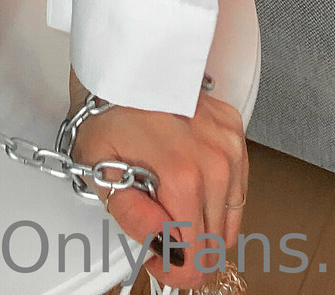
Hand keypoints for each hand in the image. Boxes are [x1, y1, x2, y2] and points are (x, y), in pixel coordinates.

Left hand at [66, 67, 247, 290]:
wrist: (120, 63)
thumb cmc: (104, 110)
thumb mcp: (97, 170)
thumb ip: (131, 216)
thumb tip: (160, 243)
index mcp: (183, 174)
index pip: (198, 256)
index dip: (175, 271)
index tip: (157, 260)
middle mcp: (216, 159)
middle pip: (217, 241)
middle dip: (186, 248)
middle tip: (157, 231)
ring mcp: (229, 142)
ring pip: (230, 217)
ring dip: (204, 222)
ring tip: (171, 204)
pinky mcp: (234, 129)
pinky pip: (236, 185)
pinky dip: (216, 195)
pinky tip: (190, 184)